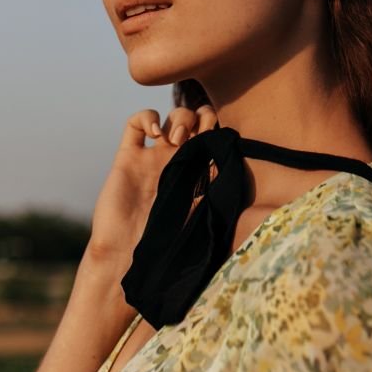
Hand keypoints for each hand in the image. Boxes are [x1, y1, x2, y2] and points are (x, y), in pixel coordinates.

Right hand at [85, 104, 219, 272]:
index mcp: (199, 172)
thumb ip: (219, 190)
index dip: (218, 128)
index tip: (217, 138)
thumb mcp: (203, 214)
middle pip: (195, 119)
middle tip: (194, 135)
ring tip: (175, 138)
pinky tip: (153, 132)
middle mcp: (178, 161)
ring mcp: (153, 157)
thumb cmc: (168, 243)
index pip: (214, 136)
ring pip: (171, 115)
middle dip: (198, 117)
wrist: (129, 255)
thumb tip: (243, 169)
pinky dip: (147, 117)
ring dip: (178, 118)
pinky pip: (135, 123)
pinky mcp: (128, 157)